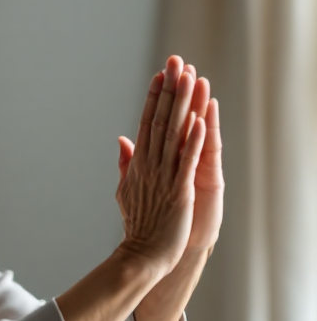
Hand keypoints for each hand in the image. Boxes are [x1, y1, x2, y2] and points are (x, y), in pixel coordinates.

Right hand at [114, 55, 205, 278]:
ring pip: (173, 135)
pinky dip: (192, 141)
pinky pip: (186, 162)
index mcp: (138, 166)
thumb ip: (125, 163)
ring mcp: (163, 179)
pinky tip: (198, 120)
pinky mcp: (178, 192)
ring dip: (182, 105)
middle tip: (176, 62)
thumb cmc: (138, 227)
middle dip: (169, 91)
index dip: (154, 98)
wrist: (142, 257)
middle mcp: (149, 167)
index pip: (146, 124)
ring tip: (189, 79)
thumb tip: (122, 141)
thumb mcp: (126, 190)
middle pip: (160, 121)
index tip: (161, 74)